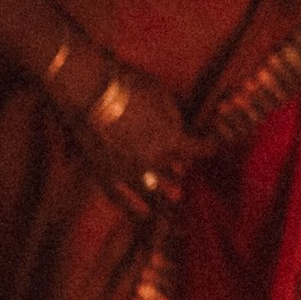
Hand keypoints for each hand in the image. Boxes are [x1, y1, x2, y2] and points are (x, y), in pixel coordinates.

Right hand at [64, 56, 199, 213]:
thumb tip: (179, 130)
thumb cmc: (128, 85)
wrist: (88, 87)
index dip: (208, 146)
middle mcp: (152, 161)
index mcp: (171, 141)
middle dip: (181, 166)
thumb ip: (174, 117)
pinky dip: (134, 209)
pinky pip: (121, 198)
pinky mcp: (104, 173)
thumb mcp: (161, 95)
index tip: (212, 145)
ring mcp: (126, 170)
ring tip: (175, 195)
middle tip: (184, 168)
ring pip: (153, 188)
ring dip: (165, 189)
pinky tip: (145, 215)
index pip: (198, 150)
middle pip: (175, 169)